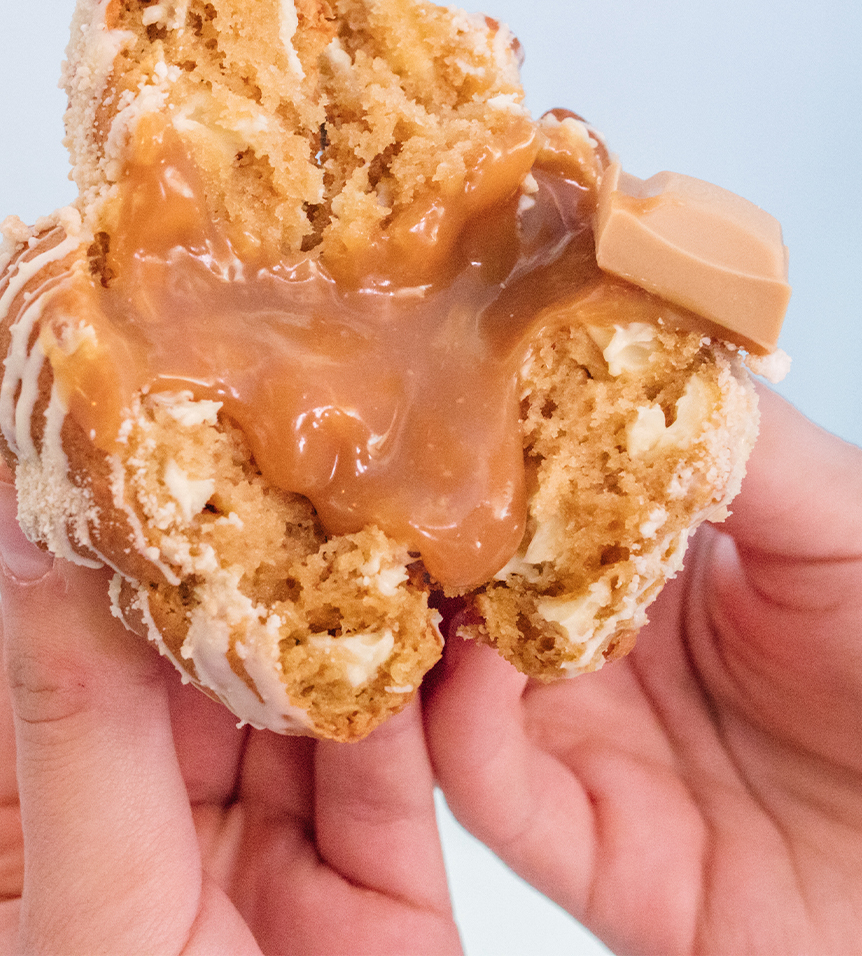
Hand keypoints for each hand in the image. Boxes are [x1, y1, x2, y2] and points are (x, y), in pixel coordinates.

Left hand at [0, 455, 461, 955]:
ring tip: (368, 493)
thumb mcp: (89, 909)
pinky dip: (424, 685)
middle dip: (243, 556)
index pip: (61, 653)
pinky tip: (430, 603)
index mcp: (45, 839)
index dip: (96, 540)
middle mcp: (158, 834)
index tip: (134, 426)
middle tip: (276, 431)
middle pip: (197, 663)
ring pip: (308, 697)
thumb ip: (73, 715)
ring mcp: (274, 852)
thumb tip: (16, 522)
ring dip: (342, 606)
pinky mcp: (385, 881)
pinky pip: (402, 762)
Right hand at [424, 388, 861, 954]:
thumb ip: (738, 442)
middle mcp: (598, 647)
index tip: (427, 404)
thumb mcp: (841, 519)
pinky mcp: (582, 845)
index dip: (478, 455)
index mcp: (647, 561)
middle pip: (469, 588)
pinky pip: (487, 791)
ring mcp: (583, 745)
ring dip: (416, 630)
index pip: (530, 499)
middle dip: (419, 541)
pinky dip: (458, 729)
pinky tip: (473, 668)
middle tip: (372, 488)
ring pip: (449, 686)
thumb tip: (625, 341)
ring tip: (407, 570)